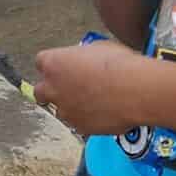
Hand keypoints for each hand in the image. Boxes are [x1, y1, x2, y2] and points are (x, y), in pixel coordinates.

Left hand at [32, 39, 155, 139]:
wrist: (135, 91)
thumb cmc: (119, 64)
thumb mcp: (98, 48)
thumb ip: (82, 58)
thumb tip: (85, 62)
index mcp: (53, 63)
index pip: (42, 62)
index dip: (55, 64)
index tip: (66, 65)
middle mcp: (52, 88)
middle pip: (40, 91)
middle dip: (51, 90)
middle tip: (69, 87)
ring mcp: (64, 110)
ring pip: (60, 110)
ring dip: (71, 106)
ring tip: (94, 100)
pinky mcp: (79, 127)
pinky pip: (79, 123)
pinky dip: (87, 118)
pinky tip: (104, 112)